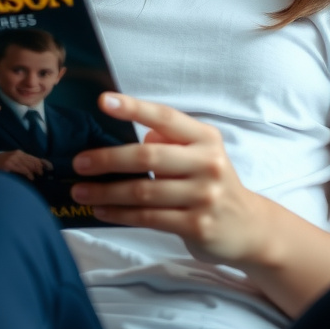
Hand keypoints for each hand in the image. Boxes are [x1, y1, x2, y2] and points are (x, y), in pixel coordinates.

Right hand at [0, 149, 52, 179]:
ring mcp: (13, 159)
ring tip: (37, 176)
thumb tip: (35, 168)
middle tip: (41, 173)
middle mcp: (17, 154)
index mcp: (19, 153)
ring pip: (28, 165)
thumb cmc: (4, 162)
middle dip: (38, 168)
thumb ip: (23, 162)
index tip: (44, 169)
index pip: (33, 157)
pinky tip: (31, 177)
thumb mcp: (14, 160)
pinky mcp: (9, 165)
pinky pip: (22, 169)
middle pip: (32, 161)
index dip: (40, 163)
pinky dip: (28, 173)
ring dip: (34, 171)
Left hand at [70, 93, 267, 265]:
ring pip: (143, 191)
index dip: (133, 108)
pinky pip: (148, 218)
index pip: (165, 117)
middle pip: (148, 156)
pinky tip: (100, 210)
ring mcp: (204, 196)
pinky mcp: (196, 225)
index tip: (103, 101)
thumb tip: (125, 139)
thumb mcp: (199, 155)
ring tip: (79, 191)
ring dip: (106, 192)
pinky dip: (119, 214)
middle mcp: (207, 163)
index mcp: (205, 138)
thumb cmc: (212, 183)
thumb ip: (167, 143)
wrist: (250, 227)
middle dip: (108, 158)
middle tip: (79, 162)